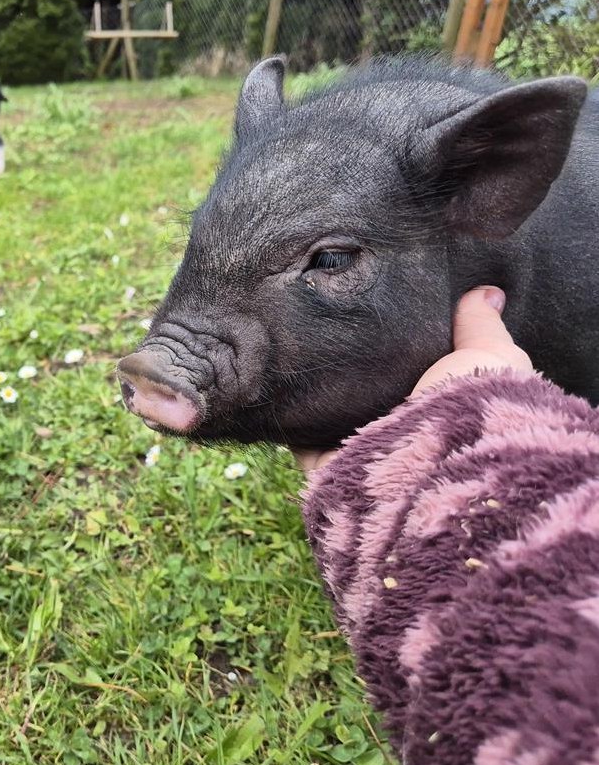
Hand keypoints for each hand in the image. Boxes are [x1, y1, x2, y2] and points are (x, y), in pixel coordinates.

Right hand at [294, 286, 532, 473]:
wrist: (437, 473)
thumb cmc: (473, 414)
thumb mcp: (490, 358)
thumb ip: (481, 328)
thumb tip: (488, 290)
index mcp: (436, 403)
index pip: (410, 367)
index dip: (396, 339)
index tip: (376, 303)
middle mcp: (398, 428)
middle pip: (364, 388)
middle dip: (348, 361)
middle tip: (325, 314)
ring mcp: (360, 450)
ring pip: (327, 410)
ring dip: (313, 384)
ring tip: (292, 334)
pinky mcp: (324, 465)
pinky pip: (296, 433)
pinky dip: (285, 411)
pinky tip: (274, 371)